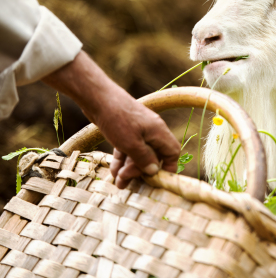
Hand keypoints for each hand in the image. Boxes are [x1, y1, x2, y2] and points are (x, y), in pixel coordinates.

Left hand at [42, 51, 179, 188]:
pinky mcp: (126, 130)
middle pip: (153, 156)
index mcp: (159, 132)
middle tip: (125, 181)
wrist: (98, 98)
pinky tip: (113, 171)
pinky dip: (122, 160)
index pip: (172, 152)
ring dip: (129, 169)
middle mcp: (152, 131)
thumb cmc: (117, 119)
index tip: (157, 180)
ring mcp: (139, 130)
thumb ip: (144, 159)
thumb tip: (154, 171)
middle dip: (140, 171)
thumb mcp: (131, 144)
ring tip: (117, 181)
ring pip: (138, 154)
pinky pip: (128, 149)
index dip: (168, 167)